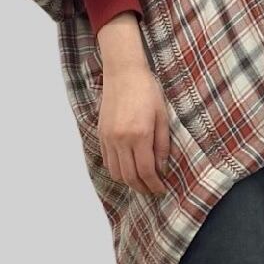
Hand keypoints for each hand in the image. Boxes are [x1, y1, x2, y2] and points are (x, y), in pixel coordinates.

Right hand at [95, 13, 170, 195]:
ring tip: (141, 182)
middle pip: (129, 176)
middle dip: (142, 187)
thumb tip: (162, 167)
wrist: (123, 73)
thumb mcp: (162, 116)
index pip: (146, 170)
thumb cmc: (147, 90)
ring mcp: (108, 138)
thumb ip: (162, 144)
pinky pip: (107, 160)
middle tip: (153, 191)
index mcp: (139, 135)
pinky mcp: (101, 134)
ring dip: (128, 181)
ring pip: (115, 172)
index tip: (162, 189)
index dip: (154, 184)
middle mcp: (120, 139)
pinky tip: (128, 168)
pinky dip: (117, 170)